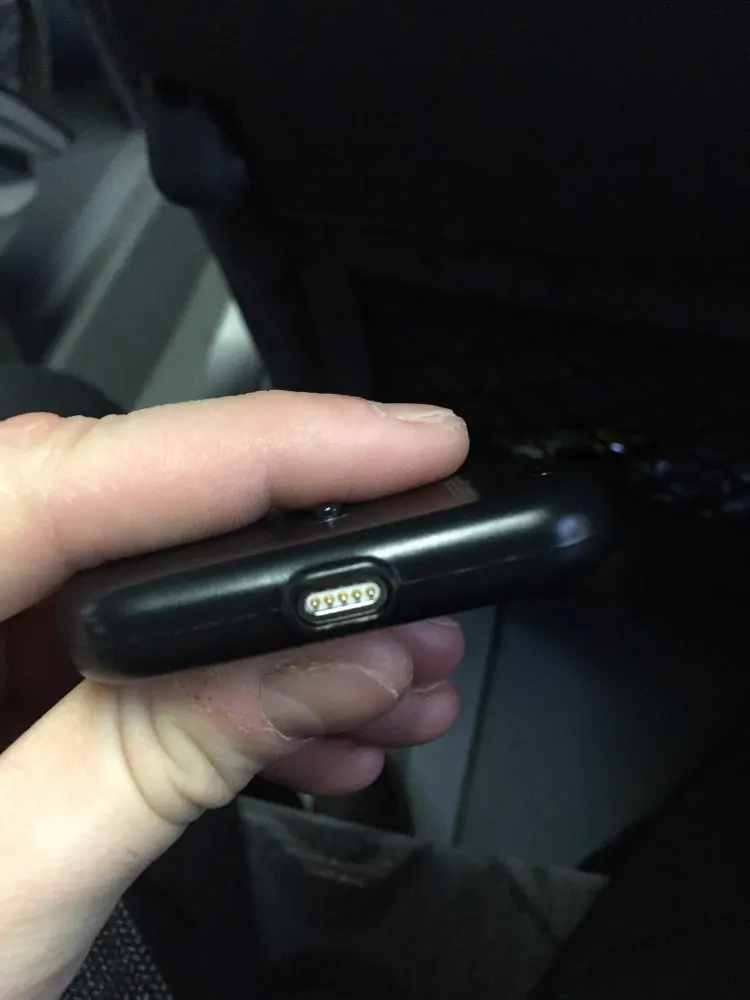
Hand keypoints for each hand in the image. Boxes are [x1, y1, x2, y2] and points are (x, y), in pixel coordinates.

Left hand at [0, 390, 467, 998]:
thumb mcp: (4, 896)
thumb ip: (168, 754)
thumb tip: (334, 657)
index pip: (84, 474)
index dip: (272, 450)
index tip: (409, 447)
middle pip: (131, 509)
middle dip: (300, 556)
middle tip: (419, 583)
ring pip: (146, 583)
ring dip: (281, 636)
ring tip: (393, 682)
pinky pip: (126, 649)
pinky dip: (225, 687)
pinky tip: (315, 731)